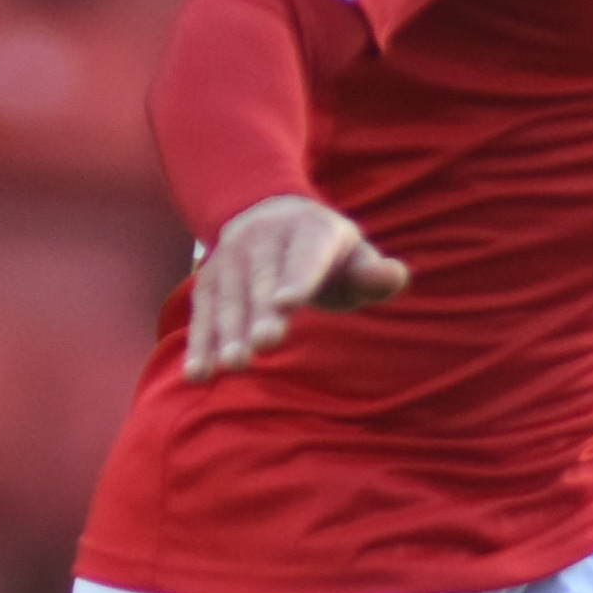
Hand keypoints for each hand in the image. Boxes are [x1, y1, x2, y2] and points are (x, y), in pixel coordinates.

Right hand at [182, 193, 406, 381]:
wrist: (273, 218)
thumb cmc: (328, 255)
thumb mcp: (356, 258)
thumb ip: (375, 274)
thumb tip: (394, 276)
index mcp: (309, 228)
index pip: (305, 255)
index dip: (297, 278)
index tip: (287, 303)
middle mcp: (264, 236)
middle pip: (262, 279)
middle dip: (260, 313)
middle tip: (264, 345)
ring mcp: (231, 255)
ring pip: (229, 298)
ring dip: (227, 333)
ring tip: (232, 365)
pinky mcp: (208, 278)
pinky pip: (203, 313)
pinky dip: (199, 343)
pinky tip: (198, 374)